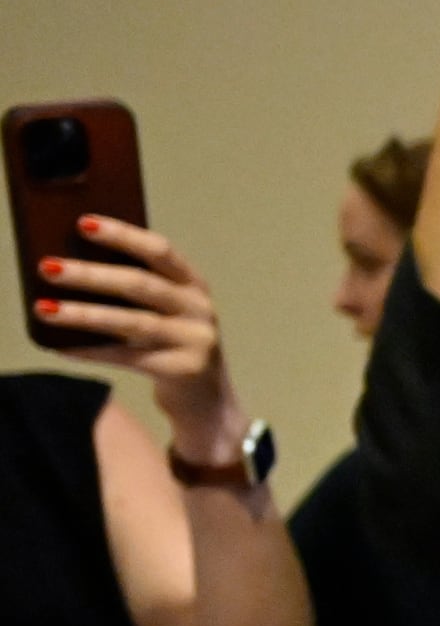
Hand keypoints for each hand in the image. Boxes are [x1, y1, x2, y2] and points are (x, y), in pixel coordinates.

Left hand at [33, 215, 243, 449]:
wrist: (209, 402)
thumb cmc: (173, 346)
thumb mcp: (168, 311)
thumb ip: (140, 289)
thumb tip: (72, 268)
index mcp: (194, 285)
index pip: (159, 250)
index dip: (122, 235)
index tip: (83, 223)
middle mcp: (199, 309)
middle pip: (140, 285)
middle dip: (90, 275)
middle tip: (48, 267)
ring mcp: (194, 341)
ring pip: (131, 322)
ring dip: (83, 314)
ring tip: (44, 308)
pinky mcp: (182, 371)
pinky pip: (127, 358)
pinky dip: (90, 352)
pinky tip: (60, 347)